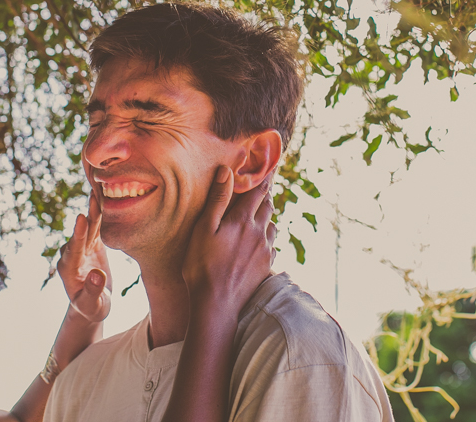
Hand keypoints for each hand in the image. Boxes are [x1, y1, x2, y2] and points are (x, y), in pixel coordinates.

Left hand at [57, 192, 112, 323]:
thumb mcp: (93, 306)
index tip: (81, 218)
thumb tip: (97, 275)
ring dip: (94, 209)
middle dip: (88, 215)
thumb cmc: (92, 308)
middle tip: (93, 196)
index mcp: (68, 270)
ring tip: (100, 189)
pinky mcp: (91, 243)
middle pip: (81, 233)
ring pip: (89, 226)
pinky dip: (101, 212)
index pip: (73, 249)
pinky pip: (96, 226)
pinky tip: (105, 196)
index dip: (78, 234)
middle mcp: (72, 255)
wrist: (91, 305)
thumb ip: (93, 292)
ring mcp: (81, 247)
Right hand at [182, 165, 276, 315]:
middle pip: (268, 207)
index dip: (261, 180)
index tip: (265, 171)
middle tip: (262, 189)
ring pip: (272, 226)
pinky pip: (272, 246)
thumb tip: (227, 171)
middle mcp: (259, 232)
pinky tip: (262, 242)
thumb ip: (217, 199)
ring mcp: (265, 250)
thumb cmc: (203, 265)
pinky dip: (268, 239)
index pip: (258, 192)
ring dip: (267, 217)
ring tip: (261, 214)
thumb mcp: (204, 228)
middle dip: (265, 196)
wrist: (216, 303)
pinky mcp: (266, 266)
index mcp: (244, 220)